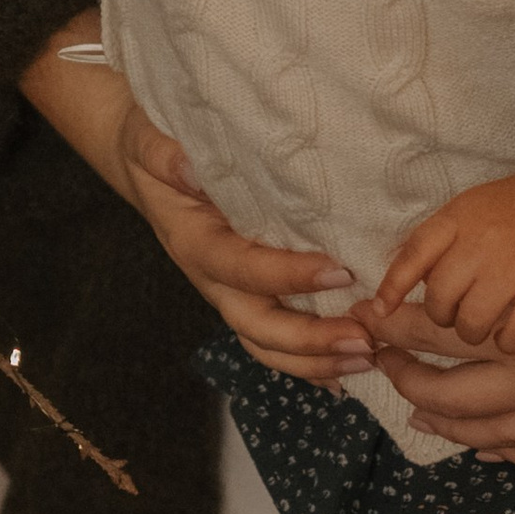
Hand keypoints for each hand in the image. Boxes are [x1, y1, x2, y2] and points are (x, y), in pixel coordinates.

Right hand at [112, 101, 374, 385]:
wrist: (146, 165)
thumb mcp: (150, 142)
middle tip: (364, 340)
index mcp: (195, 242)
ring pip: (268, 344)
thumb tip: (191, 168)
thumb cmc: (155, 147)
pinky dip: (310, 362)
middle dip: (311, 340)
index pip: (243, 268)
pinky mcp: (246, 295)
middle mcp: (212, 278)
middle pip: (258, 326)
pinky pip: (274, 340)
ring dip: (316, 361)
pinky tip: (349, 371)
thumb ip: (167, 156)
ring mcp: (229, 293)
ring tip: (368, 359)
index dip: (289, 276)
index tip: (339, 271)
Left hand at [369, 249, 514, 467]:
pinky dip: (501, 452)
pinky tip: (482, 445)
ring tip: (421, 410)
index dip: (396, 337)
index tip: (373, 330)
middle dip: (409, 384)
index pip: (437, 344)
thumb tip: (427, 297)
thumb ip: (494, 293)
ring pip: (489, 437)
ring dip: (448, 426)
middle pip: (453, 400)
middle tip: (387, 368)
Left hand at [371, 143, 514, 354]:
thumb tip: (395, 282)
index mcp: (459, 218)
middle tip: (458, 314)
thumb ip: (436, 240)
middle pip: (438, 302)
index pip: (411, 257)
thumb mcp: (473, 206)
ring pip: (471, 326)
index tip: (380, 313)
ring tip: (487, 324)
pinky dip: (509, 343)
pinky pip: (513, 338)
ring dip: (475, 332)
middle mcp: (482, 243)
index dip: (392, 289)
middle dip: (443, 316)